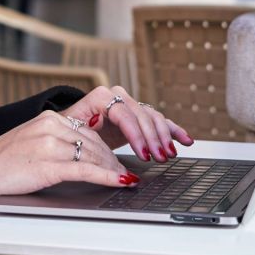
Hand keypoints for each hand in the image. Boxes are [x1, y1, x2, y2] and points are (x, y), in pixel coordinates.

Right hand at [0, 110, 140, 201]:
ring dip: (113, 169)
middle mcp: (51, 125)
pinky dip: (106, 176)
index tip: (118, 157)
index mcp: (49, 118)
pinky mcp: (48, 163)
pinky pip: (85, 170)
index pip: (89, 130)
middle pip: (94, 142)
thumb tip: (82, 152)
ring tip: (125, 179)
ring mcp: (49, 143)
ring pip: (93, 155)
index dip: (107, 146)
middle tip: (125, 172)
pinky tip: (119, 181)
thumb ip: (57, 141)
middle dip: (113, 159)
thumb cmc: (2, 161)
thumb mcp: (33, 141)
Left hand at [59, 86, 193, 163]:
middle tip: (160, 158)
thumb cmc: (69, 130)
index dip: (136, 134)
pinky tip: (186, 140)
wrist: (72, 126)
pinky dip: (173, 130)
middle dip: (153, 139)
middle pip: (142, 116)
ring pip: (153, 118)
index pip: (124, 113)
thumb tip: (97, 144)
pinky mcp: (139, 115)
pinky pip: (159, 120)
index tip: (143, 154)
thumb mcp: (73, 132)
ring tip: (169, 154)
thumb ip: (85, 136)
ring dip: (164, 137)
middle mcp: (118, 96)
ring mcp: (130, 103)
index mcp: (101, 96)